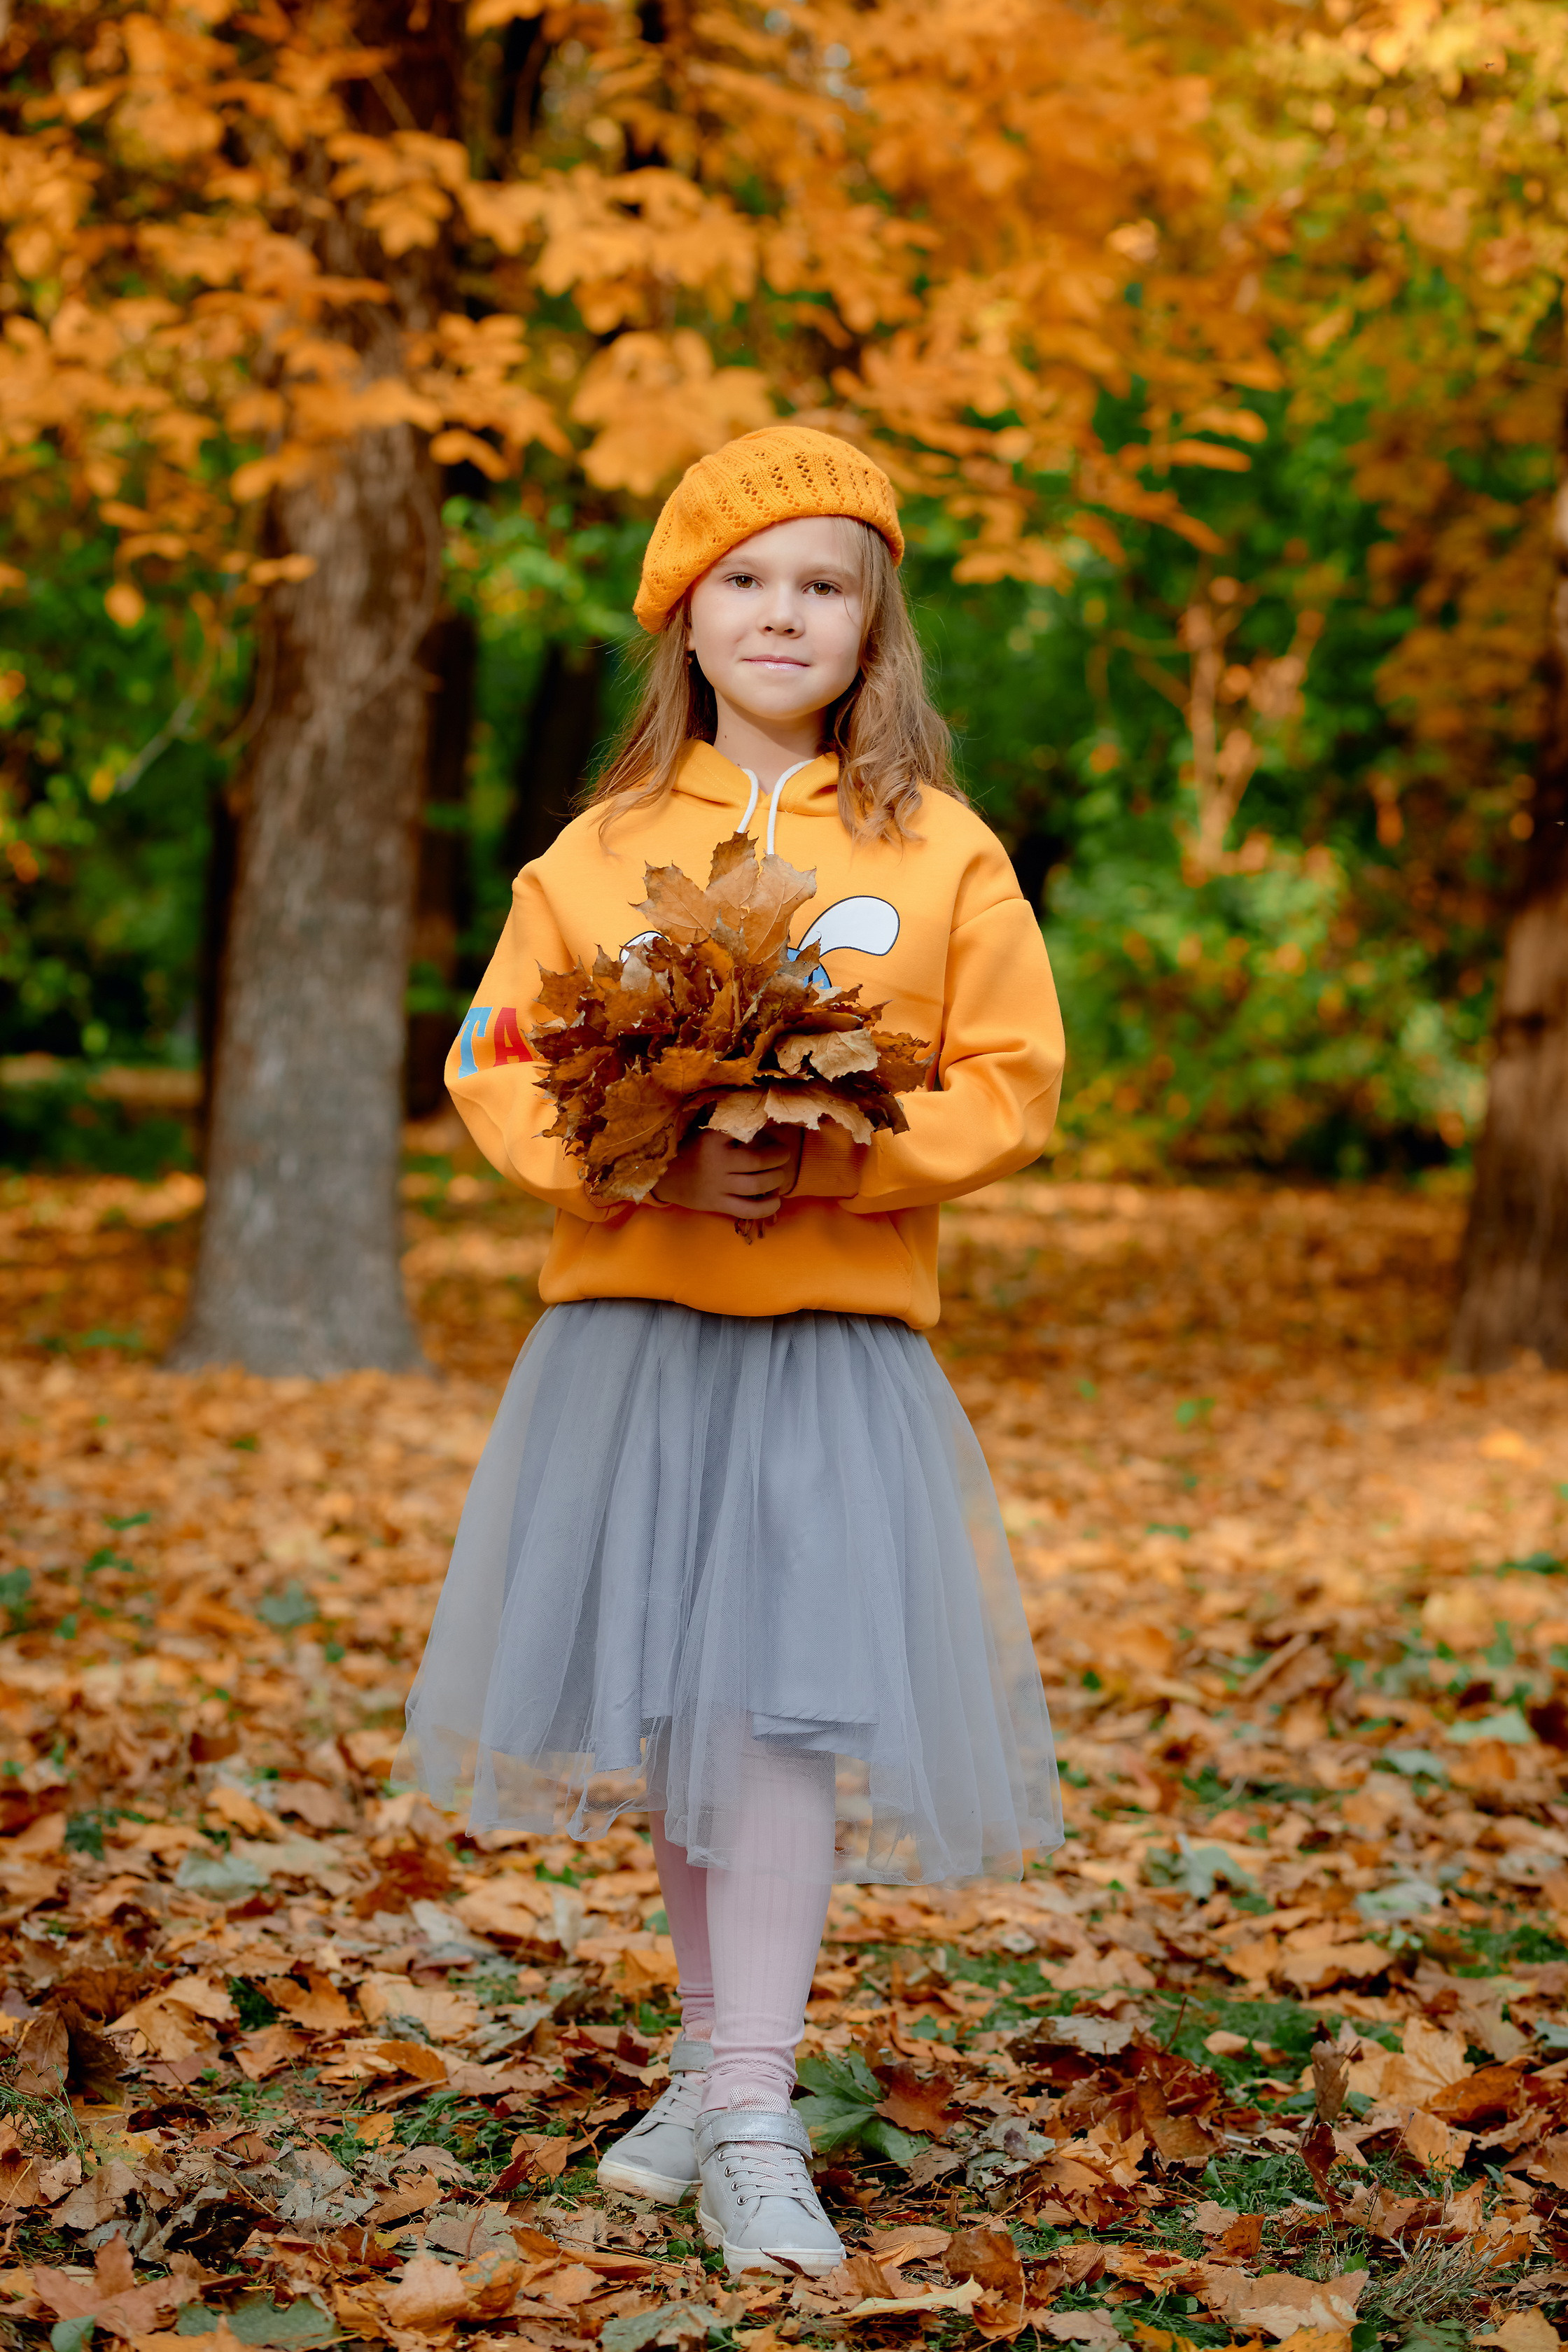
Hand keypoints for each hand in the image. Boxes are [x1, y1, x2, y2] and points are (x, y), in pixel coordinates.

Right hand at [652, 1125, 802, 1219]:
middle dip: (778, 1156)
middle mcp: (716, 1162)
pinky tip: (776, 1201)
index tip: (775, 1128)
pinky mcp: (717, 1204)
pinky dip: (766, 1207)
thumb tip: (761, 1107)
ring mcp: (717, 1186)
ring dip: (776, 1179)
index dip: (767, 1128)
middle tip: (783, 1153)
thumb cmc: (691, 1148)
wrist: (664, 1176)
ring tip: (780, 1174)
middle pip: (758, 1161)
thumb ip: (727, 1118)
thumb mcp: (704, 1127)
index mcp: (712, 1138)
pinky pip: (747, 1210)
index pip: (747, 1130)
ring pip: (757, 1185)